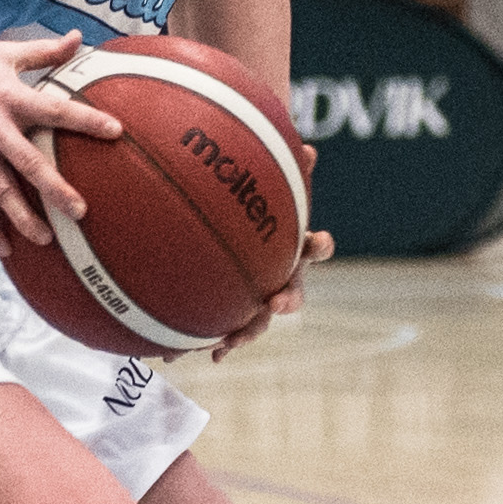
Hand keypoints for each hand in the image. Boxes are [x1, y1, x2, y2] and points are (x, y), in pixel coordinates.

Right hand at [0, 33, 119, 246]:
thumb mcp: (5, 53)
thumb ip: (45, 52)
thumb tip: (78, 38)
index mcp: (11, 98)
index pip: (55, 110)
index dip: (85, 120)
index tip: (115, 131)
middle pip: (28, 163)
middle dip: (54, 189)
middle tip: (80, 211)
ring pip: (0, 190)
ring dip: (22, 217)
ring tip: (45, 240)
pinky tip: (4, 248)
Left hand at [206, 147, 329, 358]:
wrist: (245, 224)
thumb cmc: (258, 198)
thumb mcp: (270, 181)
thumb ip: (287, 167)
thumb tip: (311, 148)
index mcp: (295, 246)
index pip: (316, 246)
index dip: (319, 246)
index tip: (318, 241)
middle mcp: (283, 275)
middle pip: (291, 292)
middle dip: (286, 300)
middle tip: (277, 301)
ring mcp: (259, 294)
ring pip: (257, 319)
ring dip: (244, 332)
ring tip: (223, 345)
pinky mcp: (235, 308)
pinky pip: (221, 325)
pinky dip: (206, 340)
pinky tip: (183, 355)